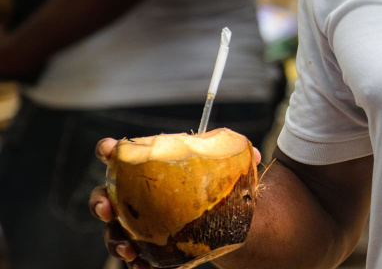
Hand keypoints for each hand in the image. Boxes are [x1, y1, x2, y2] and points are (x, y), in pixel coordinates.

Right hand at [89, 137, 261, 267]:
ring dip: (114, 240)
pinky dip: (136, 263)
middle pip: (105, 195)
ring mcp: (138, 221)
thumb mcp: (226, 170)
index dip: (109, 150)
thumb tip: (256, 154)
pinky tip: (143, 267)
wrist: (222, 217)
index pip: (122, 153)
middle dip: (100, 201)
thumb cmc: (214, 185)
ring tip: (129, 249)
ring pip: (114, 230)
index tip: (109, 150)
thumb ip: (238, 159)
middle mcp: (136, 194)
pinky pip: (134, 255)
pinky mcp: (147, 243)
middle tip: (108, 208)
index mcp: (149, 168)